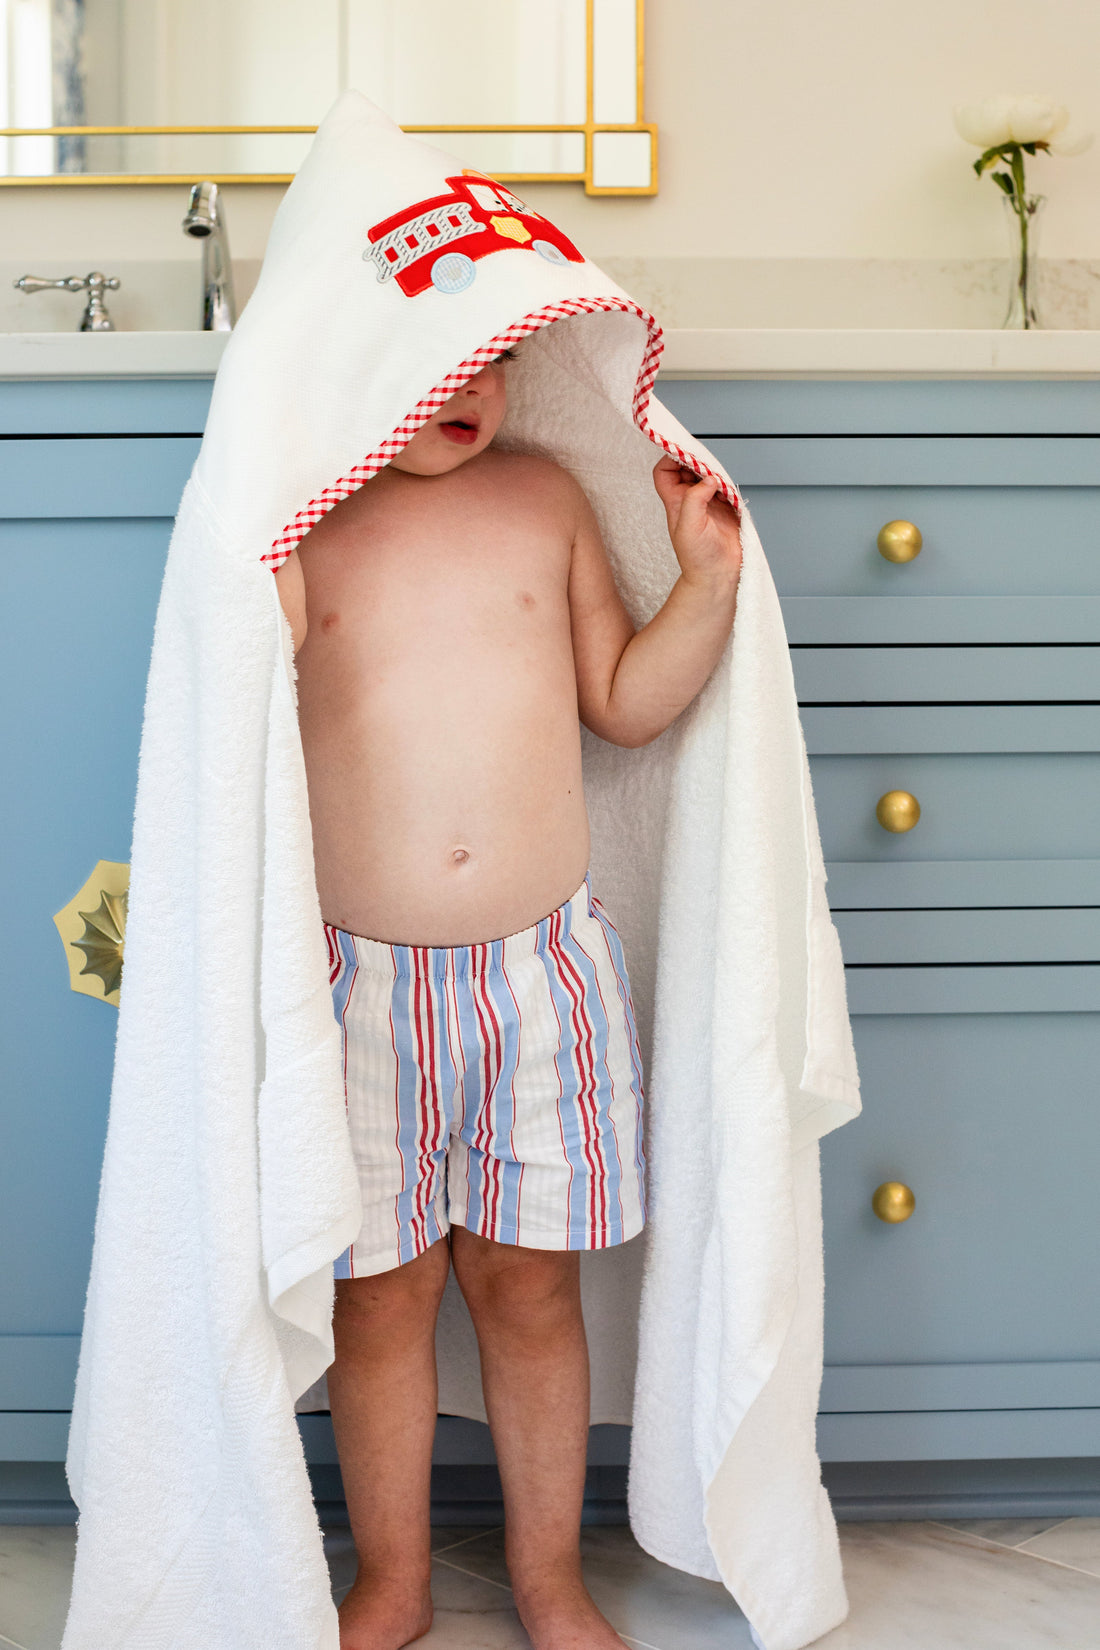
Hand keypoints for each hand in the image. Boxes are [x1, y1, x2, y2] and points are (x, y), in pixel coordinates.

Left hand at [652, 455, 741, 591]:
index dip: (670, 459)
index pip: (664, 472)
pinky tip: (728, 488)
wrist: (718, 576)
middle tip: (706, 462)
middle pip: (687, 469)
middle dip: (695, 461)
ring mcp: (708, 503)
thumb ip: (695, 499)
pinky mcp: (725, 508)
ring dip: (713, 471)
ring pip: (707, 476)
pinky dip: (727, 483)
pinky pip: (725, 487)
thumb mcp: (689, 526)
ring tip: (718, 476)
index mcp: (675, 502)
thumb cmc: (698, 558)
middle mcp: (690, 500)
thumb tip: (708, 478)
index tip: (683, 452)